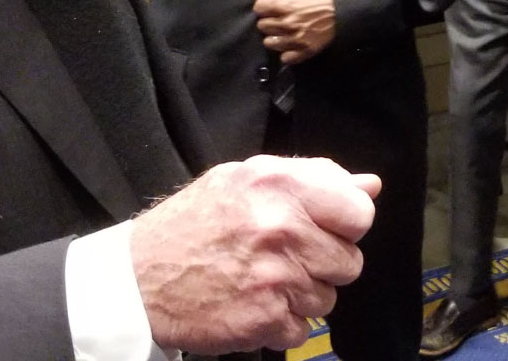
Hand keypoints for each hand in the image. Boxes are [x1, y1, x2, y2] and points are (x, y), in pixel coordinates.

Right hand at [131, 156, 380, 353]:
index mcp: (280, 185)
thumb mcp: (247, 180)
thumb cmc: (195, 224)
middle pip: (350, 260)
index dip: (347, 224)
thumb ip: (314, 179)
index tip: (327, 228)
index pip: (359, 212)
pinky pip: (302, 328)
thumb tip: (369, 186)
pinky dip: (281, 323)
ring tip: (263, 279)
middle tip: (285, 256)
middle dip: (323, 263)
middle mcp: (282, 228)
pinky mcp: (265, 319)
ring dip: (302, 294)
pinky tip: (253, 303)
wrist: (138, 280)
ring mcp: (276, 277)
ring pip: (328, 298)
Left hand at [250, 0, 336, 62]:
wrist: (347, 5)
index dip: (265, 3)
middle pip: (262, 26)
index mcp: (282, 5)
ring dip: (275, 36)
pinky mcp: (305, 51)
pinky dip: (286, 52)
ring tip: (285, 29)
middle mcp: (285, 24)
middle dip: (268, 19)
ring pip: (270, 43)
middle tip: (280, 15)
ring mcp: (295, 40)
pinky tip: (292, 42)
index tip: (274, 2)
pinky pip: (285, 58)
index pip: (258, 8)